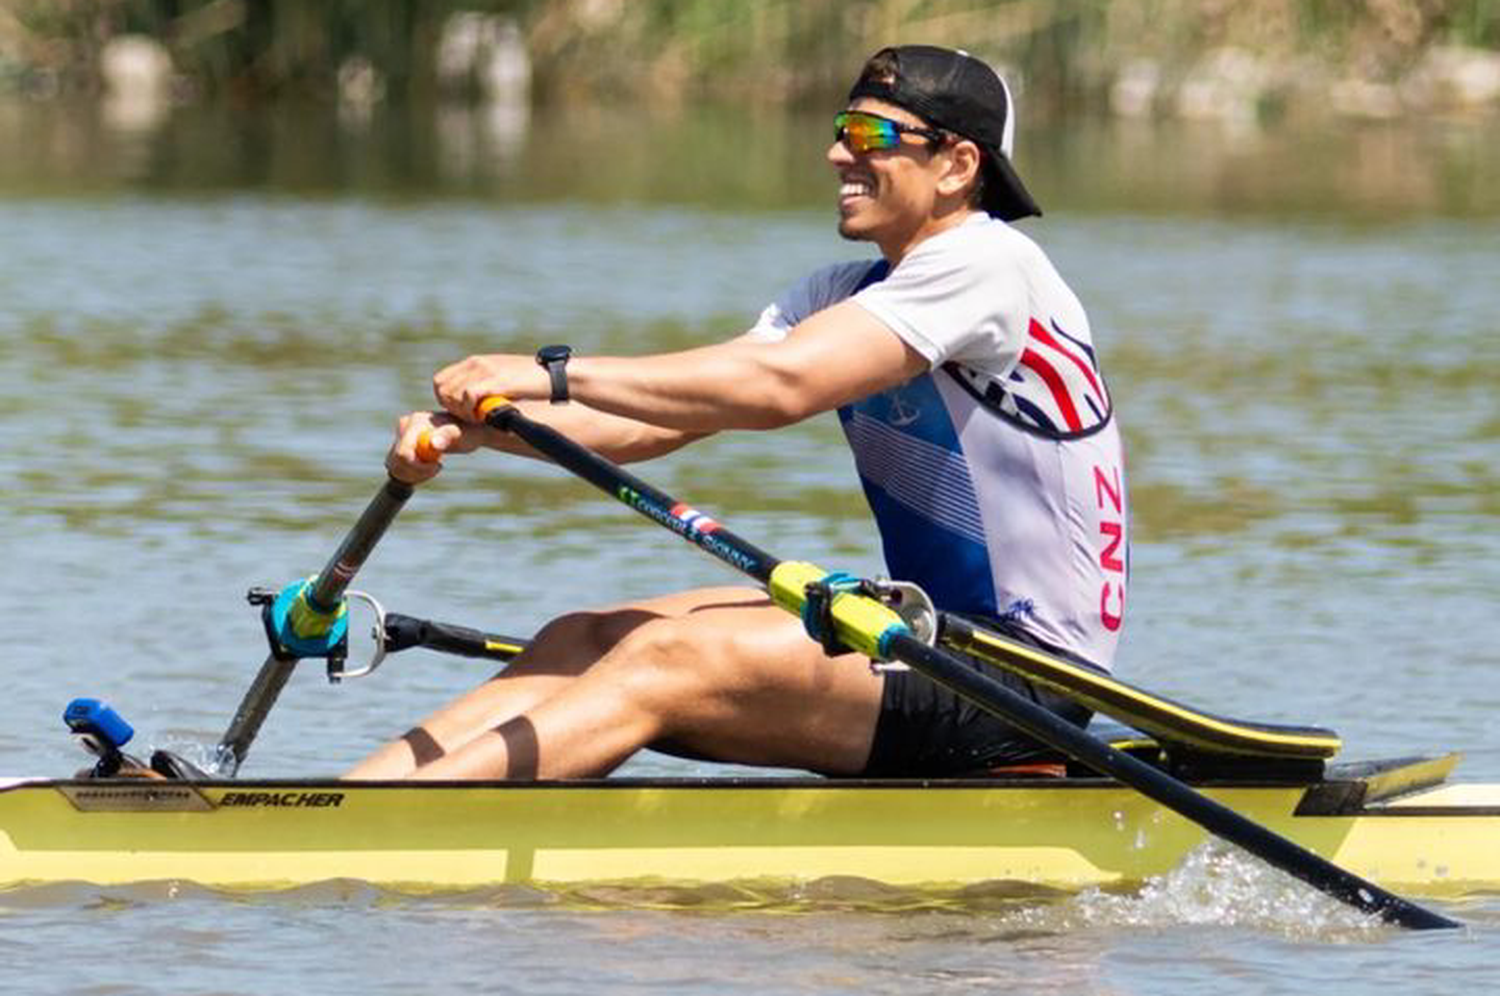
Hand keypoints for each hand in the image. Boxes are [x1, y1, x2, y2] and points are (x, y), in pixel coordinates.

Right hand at [385, 410, 483, 483]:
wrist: (468, 431)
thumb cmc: (467, 433)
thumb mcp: (461, 436)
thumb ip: (448, 437)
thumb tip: (433, 444)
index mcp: (415, 422)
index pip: (403, 453)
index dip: (418, 467)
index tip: (439, 466)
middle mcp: (404, 426)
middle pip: (397, 461)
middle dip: (417, 471)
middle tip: (437, 467)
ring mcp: (401, 435)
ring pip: (396, 466)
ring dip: (416, 473)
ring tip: (434, 465)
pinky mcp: (401, 444)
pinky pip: (398, 466)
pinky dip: (412, 472)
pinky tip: (427, 466)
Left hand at [433, 353, 549, 421]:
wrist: (558, 376)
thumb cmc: (533, 383)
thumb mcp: (503, 380)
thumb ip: (486, 386)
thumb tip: (472, 402)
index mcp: (476, 362)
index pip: (441, 380)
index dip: (446, 399)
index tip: (462, 411)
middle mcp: (476, 363)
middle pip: (440, 388)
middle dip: (450, 407)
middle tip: (470, 417)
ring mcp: (485, 370)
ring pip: (450, 393)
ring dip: (461, 411)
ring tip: (479, 417)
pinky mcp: (495, 380)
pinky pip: (467, 396)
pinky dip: (471, 410)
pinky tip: (485, 416)